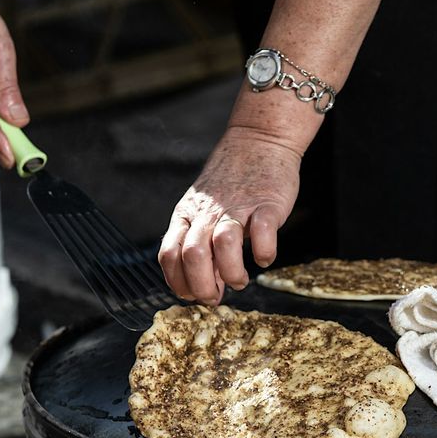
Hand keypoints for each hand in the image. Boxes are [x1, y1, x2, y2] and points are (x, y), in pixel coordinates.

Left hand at [158, 128, 300, 304]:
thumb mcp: (205, 210)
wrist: (259, 141)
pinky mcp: (267, 204)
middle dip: (203, 286)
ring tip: (239, 280)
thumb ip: (202, 245)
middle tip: (216, 296)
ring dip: (231, 272)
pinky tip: (263, 258)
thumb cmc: (232, 183)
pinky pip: (263, 233)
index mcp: (188, 215)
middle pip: (193, 255)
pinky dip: (264, 253)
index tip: (193, 295)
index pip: (169, 255)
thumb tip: (209, 288)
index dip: (178, 283)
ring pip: (223, 244)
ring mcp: (238, 207)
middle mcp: (208, 212)